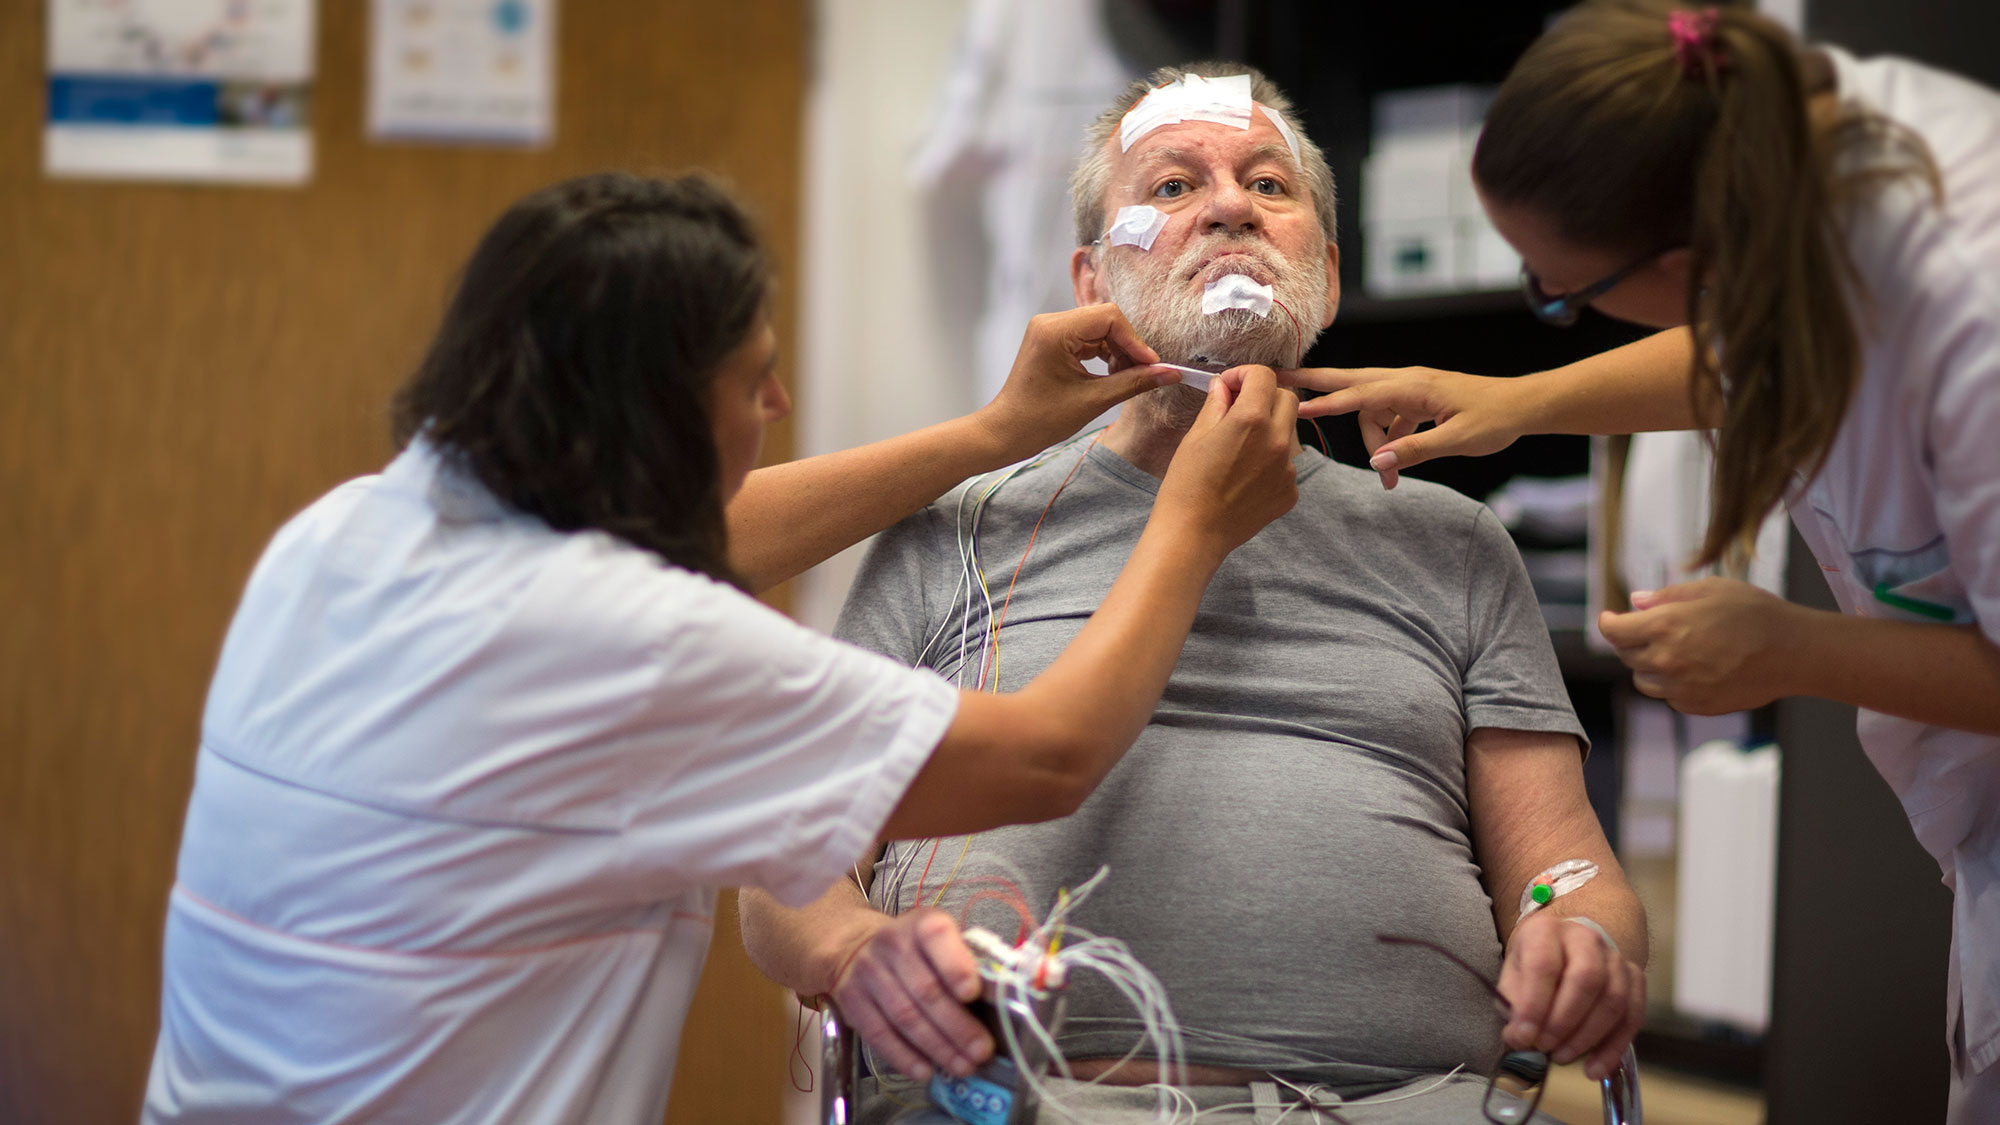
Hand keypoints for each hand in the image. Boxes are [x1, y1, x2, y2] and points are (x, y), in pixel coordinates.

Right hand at [825, 907, 991, 1081]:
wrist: (856, 947)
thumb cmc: (916, 951)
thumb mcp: (943, 942)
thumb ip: (968, 964)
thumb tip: (1000, 999)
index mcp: (923, 924)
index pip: (937, 937)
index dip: (955, 966)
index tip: (972, 993)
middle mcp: (892, 944)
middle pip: (926, 989)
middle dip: (957, 1025)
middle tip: (981, 1051)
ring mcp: (868, 973)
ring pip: (905, 1016)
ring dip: (937, 1047)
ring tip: (963, 1066)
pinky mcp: (852, 1001)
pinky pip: (879, 1034)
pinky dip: (904, 1056)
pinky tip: (926, 1070)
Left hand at [976, 304, 1177, 460]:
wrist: (1006, 432)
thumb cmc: (1040, 420)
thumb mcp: (1094, 400)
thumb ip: (1134, 382)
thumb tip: (1170, 373)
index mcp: (1055, 330)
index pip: (1109, 317)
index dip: (1135, 341)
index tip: (1152, 366)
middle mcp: (1050, 322)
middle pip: (1105, 320)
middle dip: (1127, 346)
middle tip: (1141, 374)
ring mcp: (1049, 330)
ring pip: (1098, 329)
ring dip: (1117, 351)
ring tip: (1125, 378)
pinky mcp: (1051, 340)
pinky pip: (1087, 338)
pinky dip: (1104, 354)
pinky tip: (1111, 375)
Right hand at [1158, 365, 1299, 552]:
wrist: (1193, 535)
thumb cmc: (1186, 485)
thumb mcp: (1195, 437)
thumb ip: (1216, 405)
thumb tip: (1224, 386)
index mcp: (1251, 419)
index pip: (1263, 376)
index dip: (1244, 374)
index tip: (1230, 385)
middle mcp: (1277, 440)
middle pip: (1287, 399)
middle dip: (1264, 396)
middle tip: (1238, 410)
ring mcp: (1288, 468)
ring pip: (1288, 432)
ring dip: (1269, 429)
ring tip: (1239, 449)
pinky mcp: (1290, 492)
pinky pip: (1286, 464)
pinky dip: (1270, 462)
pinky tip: (1245, 477)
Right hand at [1279, 365, 1527, 488]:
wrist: (1523, 406)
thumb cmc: (1495, 419)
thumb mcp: (1457, 441)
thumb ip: (1415, 451)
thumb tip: (1377, 463)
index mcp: (1413, 387)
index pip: (1360, 394)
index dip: (1327, 403)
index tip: (1295, 405)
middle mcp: (1406, 381)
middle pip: (1351, 381)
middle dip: (1315, 383)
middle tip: (1278, 379)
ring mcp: (1411, 389)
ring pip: (1371, 409)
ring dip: (1370, 440)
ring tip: (1386, 478)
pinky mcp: (1417, 401)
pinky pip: (1388, 417)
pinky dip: (1387, 440)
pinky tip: (1397, 464)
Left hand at [1498, 912, 1645, 1080]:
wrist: (1567, 947)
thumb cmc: (1535, 965)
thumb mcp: (1513, 976)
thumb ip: (1513, 1005)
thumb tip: (1519, 1038)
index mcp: (1546, 930)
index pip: (1544, 965)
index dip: (1534, 1005)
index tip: (1523, 1037)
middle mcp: (1585, 938)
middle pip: (1587, 979)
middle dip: (1564, 1022)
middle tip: (1545, 1047)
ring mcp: (1615, 957)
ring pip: (1614, 999)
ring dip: (1588, 1037)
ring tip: (1562, 1057)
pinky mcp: (1635, 977)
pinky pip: (1633, 1016)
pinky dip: (1614, 1048)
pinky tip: (1593, 1068)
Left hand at [1598, 578, 1802, 713]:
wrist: (1793, 651)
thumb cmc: (1754, 612)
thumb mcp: (1709, 589)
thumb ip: (1666, 596)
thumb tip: (1635, 603)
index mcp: (1664, 626)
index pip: (1614, 631)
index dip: (1608, 622)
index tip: (1610, 617)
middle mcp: (1666, 660)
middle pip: (1626, 655)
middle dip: (1632, 640)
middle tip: (1653, 629)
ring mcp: (1680, 687)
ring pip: (1644, 680)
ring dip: (1649, 665)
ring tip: (1677, 650)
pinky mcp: (1696, 705)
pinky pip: (1669, 696)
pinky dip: (1673, 684)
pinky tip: (1697, 668)